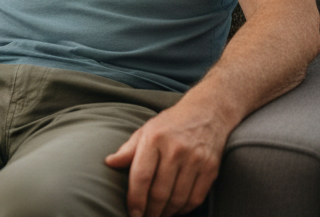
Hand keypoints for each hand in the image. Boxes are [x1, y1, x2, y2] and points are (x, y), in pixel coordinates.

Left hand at [105, 100, 229, 216]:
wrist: (206, 112)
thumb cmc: (170, 124)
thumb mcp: (145, 130)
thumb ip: (128, 149)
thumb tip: (109, 163)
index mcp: (154, 139)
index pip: (141, 176)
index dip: (135, 199)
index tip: (132, 212)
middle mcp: (175, 150)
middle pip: (160, 191)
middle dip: (150, 211)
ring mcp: (195, 160)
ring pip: (178, 198)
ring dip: (166, 213)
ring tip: (157, 216)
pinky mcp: (210, 169)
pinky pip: (195, 198)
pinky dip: (184, 209)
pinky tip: (175, 211)